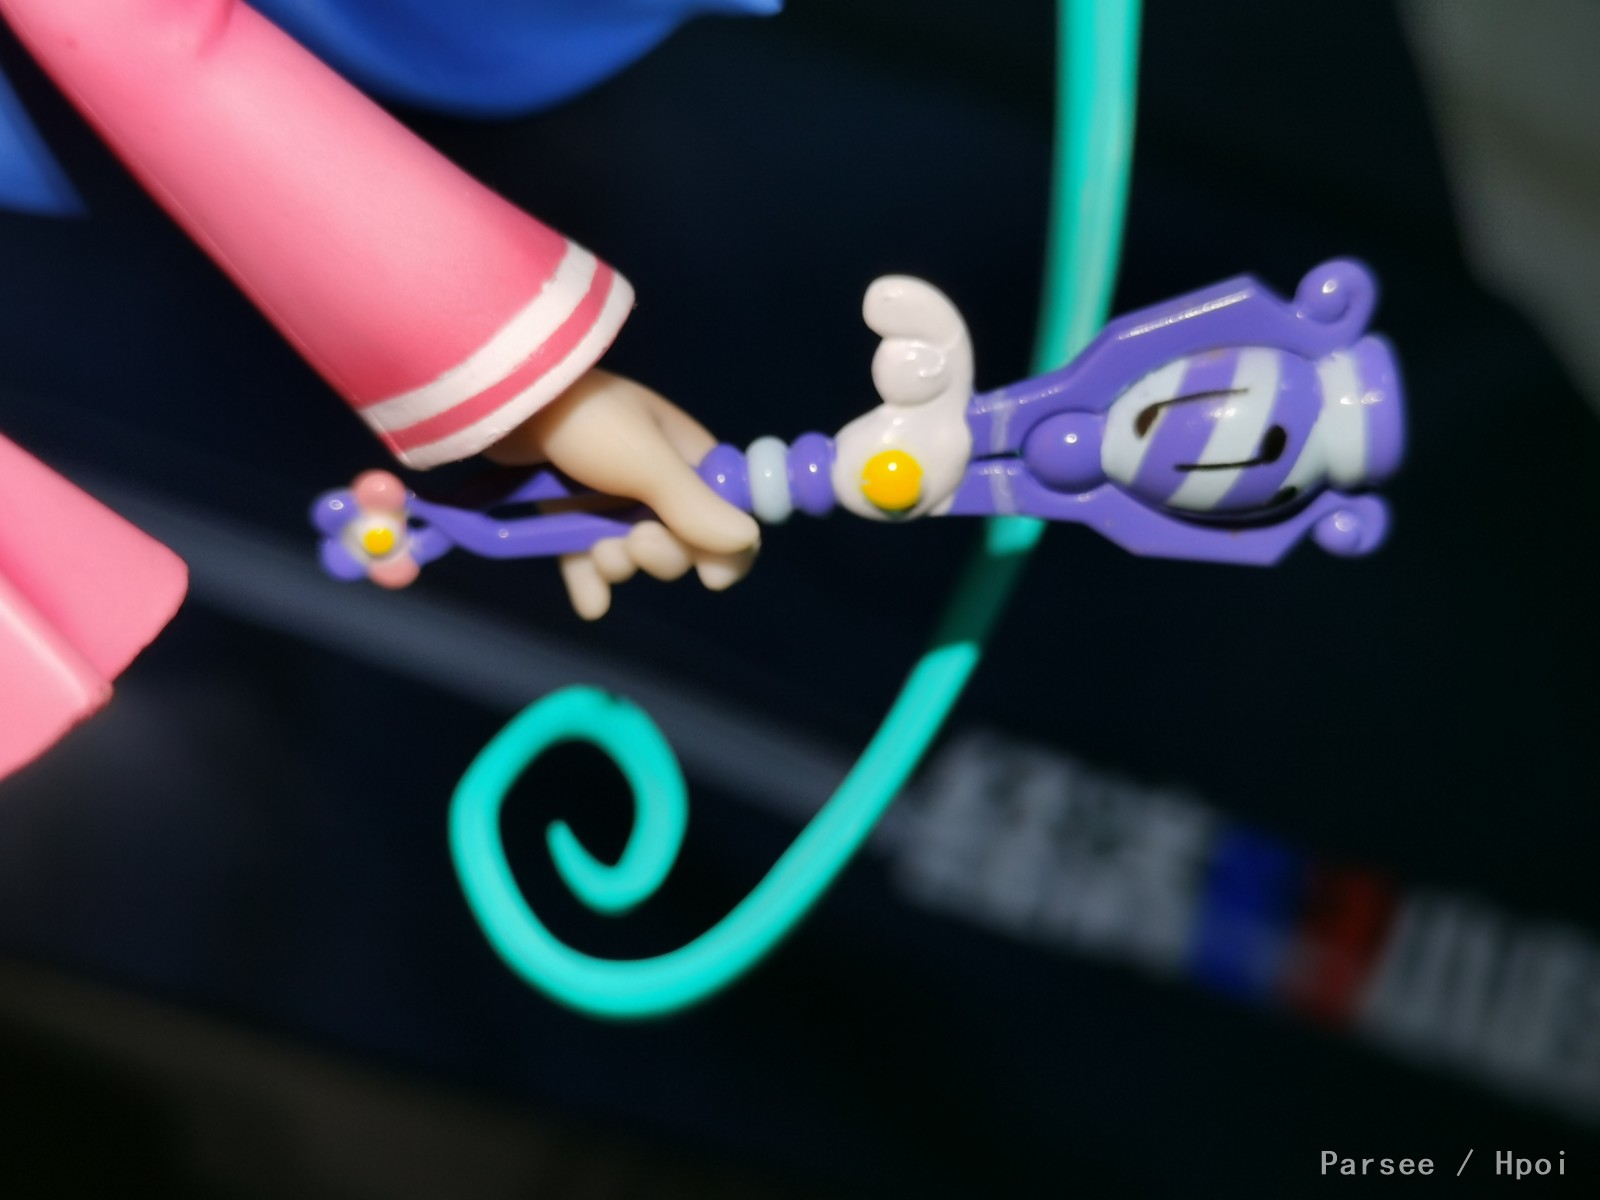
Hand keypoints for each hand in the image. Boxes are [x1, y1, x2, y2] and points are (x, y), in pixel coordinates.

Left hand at [485, 368, 759, 618]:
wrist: (505, 401)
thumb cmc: (587, 421)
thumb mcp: (647, 461)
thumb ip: (693, 505)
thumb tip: (746, 541)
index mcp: (687, 458)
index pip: (728, 514)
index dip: (725, 549)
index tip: (709, 577)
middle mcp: (655, 481)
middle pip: (681, 545)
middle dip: (661, 555)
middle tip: (635, 542)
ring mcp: (609, 498)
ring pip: (632, 555)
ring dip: (619, 564)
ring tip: (597, 552)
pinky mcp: (567, 511)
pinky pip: (587, 558)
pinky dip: (589, 580)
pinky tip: (590, 603)